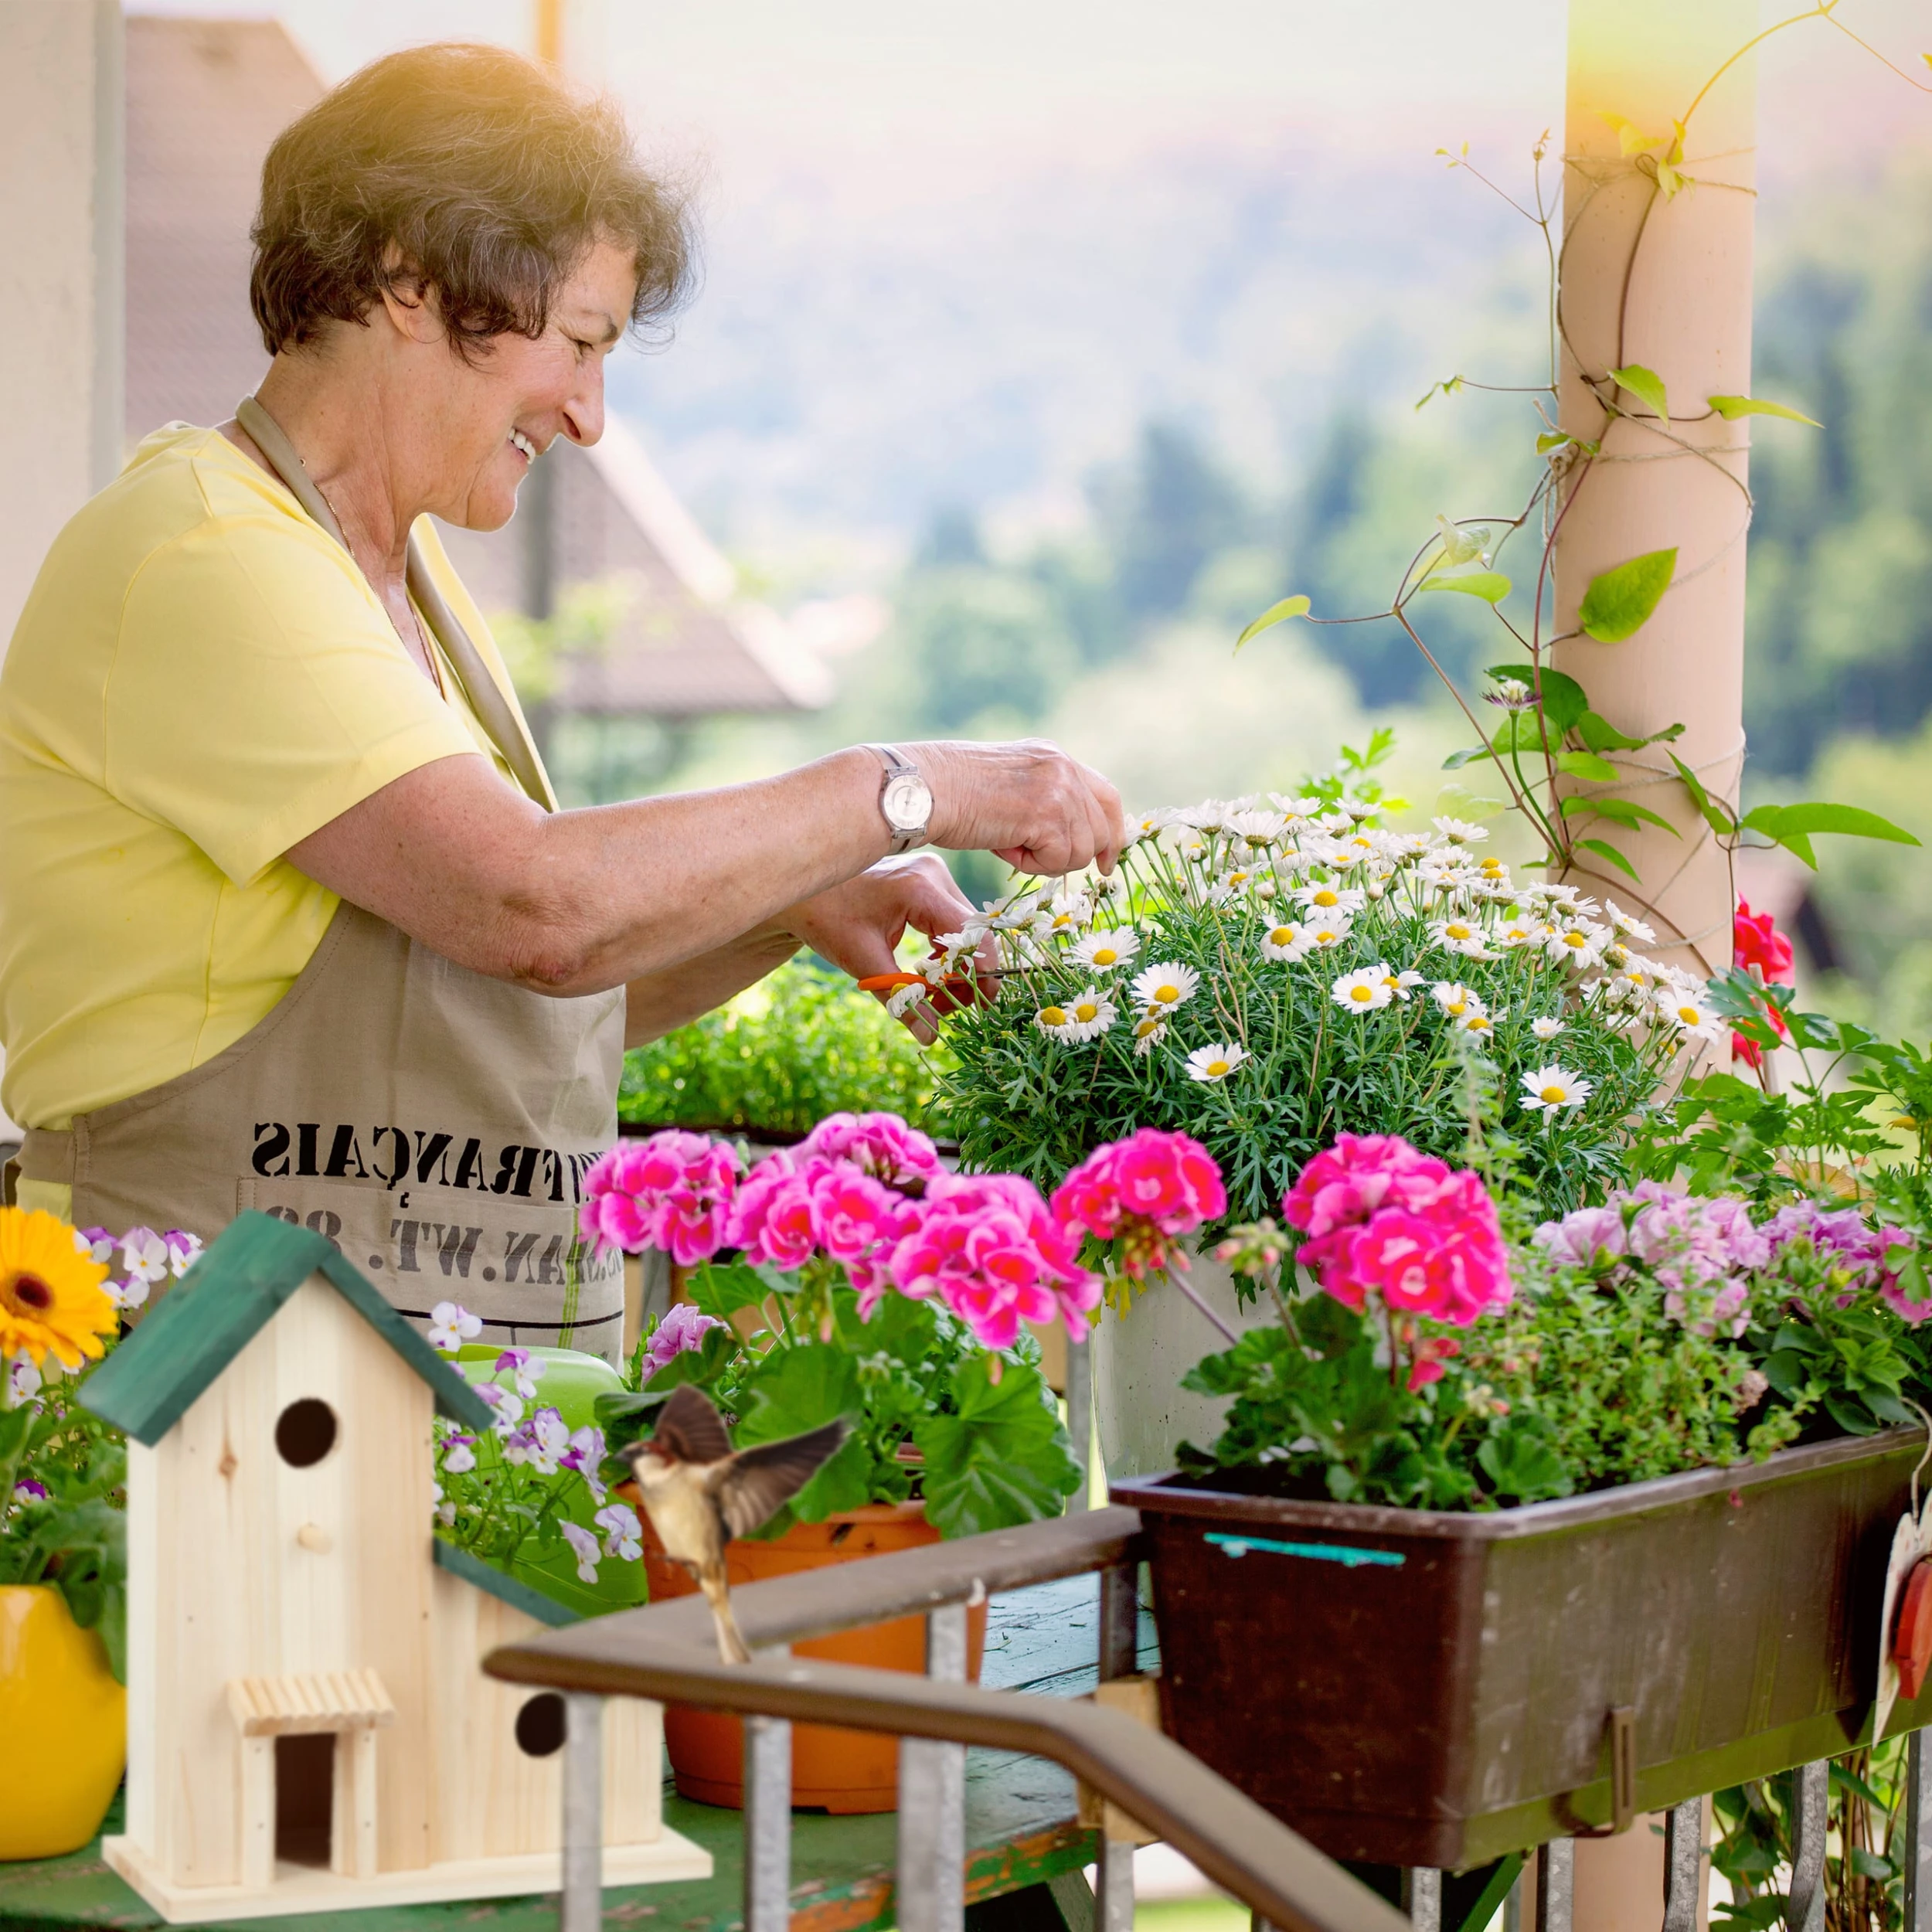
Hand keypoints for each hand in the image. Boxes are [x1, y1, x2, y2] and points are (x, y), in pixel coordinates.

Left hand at [775, 854, 992, 1041]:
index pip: (970, 934)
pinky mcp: (928, 883)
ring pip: (964, 932)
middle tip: (948, 1009)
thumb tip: (930, 1037)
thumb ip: (901, 999)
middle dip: (965, 976)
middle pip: (972, 934)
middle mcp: (935, 875)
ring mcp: (933, 875)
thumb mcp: (863, 963)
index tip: (977, 1007)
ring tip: (933, 998)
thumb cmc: (826, 920)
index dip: (980, 973)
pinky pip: (951, 924)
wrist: (804, 893)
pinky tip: (927, 976)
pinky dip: (944, 954)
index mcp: (920, 888)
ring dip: (955, 968)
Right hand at [908, 739, 1124, 876]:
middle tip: (1042, 863)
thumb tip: (1067, 841)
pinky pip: (1059, 861)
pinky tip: (1002, 847)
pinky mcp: (1048, 814)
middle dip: (1078, 856)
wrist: (923, 790)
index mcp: (1053, 756)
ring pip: (1080, 851)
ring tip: (1007, 844)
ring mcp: (1059, 789)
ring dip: (1045, 861)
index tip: (1106, 860)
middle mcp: (1062, 766)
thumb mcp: (1008, 787)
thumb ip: (1041, 802)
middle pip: (1101, 828)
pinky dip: (1030, 866)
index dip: (1111, 831)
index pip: (1106, 795)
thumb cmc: (948, 794)